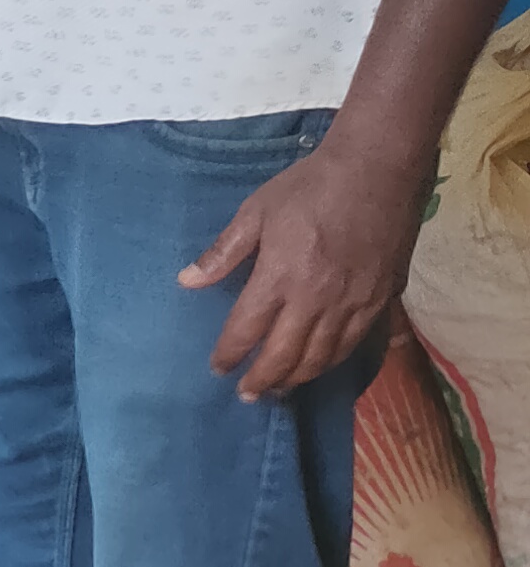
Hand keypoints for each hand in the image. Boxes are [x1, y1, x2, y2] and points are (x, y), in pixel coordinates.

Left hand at [180, 135, 418, 400]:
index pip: (247, 331)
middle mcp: (315, 300)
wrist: (377, 171)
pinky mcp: (381, 298)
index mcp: (279, 279)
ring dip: (297, 377)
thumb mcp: (256, 212)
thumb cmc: (310, 187)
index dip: (230, 355)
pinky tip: (321, 365)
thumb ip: (223, 253)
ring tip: (280, 389)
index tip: (218, 369)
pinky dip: (333, 360)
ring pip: (321, 356)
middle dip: (262, 380)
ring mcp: (352, 303)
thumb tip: (187, 282)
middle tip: (247, 395)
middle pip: (285, 355)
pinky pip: (354, 343)